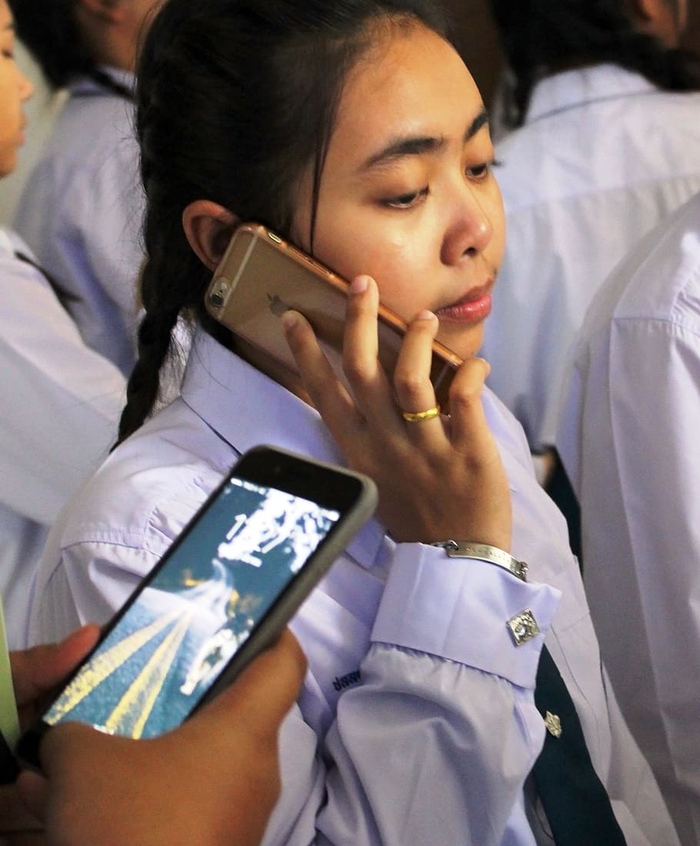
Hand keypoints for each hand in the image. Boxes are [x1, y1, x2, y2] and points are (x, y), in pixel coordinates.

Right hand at [18, 630, 305, 845]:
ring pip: (206, 771)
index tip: (252, 622)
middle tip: (147, 692)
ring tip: (101, 759)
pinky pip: (192, 814)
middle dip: (191, 705)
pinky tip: (101, 812)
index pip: (285, 666)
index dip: (274, 635)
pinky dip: (154, 805)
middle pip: (236, 720)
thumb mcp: (82, 759)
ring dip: (160, 761)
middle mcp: (257, 772)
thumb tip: (70, 742)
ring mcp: (244, 821)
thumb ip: (75, 735)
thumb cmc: (132, 816)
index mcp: (243, 730)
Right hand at [283, 275, 510, 547]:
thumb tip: (372, 389)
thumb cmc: (417, 518)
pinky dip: (473, 373)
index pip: (324, 394)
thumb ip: (371, 436)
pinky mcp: (468, 453)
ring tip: (425, 317)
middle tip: (361, 283)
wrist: (457, 562)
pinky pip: (466, 399)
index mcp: (360, 452)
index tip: (294, 316)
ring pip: (411, 380)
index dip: (307, 353)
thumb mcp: (376, 480)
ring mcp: (427, 449)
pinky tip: (479, 363)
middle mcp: (387, 446)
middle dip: (358, 321)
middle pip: (363, 372)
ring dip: (416, 340)